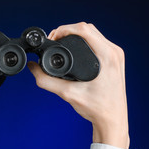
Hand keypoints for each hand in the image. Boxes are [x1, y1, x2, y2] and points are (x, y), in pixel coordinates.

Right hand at [28, 22, 129, 148]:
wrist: (112, 120)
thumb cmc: (97, 109)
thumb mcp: (68, 94)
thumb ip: (46, 80)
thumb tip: (32, 68)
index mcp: (107, 56)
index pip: (84, 29)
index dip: (63, 29)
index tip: (52, 38)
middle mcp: (114, 52)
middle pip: (88, 28)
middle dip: (67, 31)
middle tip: (54, 41)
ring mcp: (116, 55)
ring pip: (93, 33)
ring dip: (76, 34)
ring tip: (61, 43)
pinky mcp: (114, 59)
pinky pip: (98, 41)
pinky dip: (84, 41)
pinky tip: (75, 49)